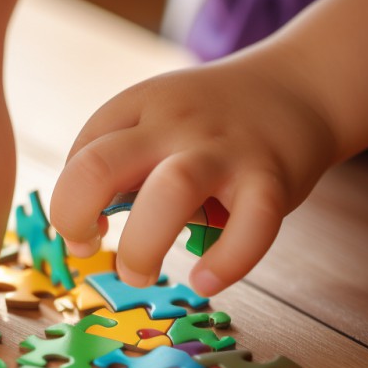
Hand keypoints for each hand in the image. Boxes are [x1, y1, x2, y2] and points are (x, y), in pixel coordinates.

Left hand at [49, 49, 336, 295]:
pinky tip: (205, 280)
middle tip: (87, 248)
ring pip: (171, 191)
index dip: (68, 202)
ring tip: (137, 274)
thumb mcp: (157, 118)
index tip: (88, 227)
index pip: (80, 155)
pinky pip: (252, 225)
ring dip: (141, 246)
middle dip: (73, 217)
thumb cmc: (211, 119)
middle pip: (98, 167)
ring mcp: (224, 148)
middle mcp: (173, 122)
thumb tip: (84, 228)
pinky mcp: (272, 178)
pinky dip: (227, 262)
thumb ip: (121, 163)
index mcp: (138, 106)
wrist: (298, 87)